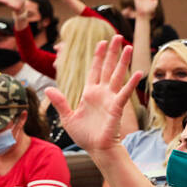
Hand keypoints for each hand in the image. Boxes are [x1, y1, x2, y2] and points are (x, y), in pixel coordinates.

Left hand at [45, 36, 142, 153]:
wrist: (96, 149)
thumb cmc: (83, 135)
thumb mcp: (67, 117)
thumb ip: (60, 102)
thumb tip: (48, 89)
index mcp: (89, 93)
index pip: (94, 70)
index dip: (98, 56)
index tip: (102, 42)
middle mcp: (101, 93)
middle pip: (108, 68)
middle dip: (112, 52)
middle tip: (118, 37)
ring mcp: (110, 98)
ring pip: (117, 75)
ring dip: (123, 61)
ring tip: (128, 47)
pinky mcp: (116, 107)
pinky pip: (124, 92)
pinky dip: (131, 83)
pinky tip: (138, 72)